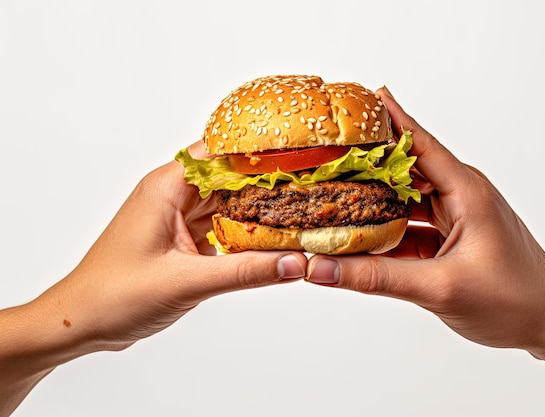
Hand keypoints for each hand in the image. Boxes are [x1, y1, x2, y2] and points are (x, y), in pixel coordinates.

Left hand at [0, 140, 306, 415]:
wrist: (81, 322)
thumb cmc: (113, 295)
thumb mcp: (186, 282)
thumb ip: (245, 272)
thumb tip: (292, 262)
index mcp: (166, 188)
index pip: (219, 151)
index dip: (259, 151)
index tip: (298, 156)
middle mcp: (172, 196)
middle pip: (229, 176)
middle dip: (266, 183)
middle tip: (308, 190)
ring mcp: (177, 218)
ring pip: (226, 203)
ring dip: (256, 210)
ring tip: (297, 213)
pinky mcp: (181, 240)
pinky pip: (220, 226)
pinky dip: (243, 233)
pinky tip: (268, 241)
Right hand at [307, 87, 544, 414]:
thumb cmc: (516, 302)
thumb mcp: (439, 288)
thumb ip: (377, 277)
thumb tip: (322, 269)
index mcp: (466, 191)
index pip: (419, 143)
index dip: (387, 120)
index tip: (358, 99)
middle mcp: (461, 196)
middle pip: (405, 171)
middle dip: (368, 165)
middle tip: (328, 158)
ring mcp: (457, 218)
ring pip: (405, 201)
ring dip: (374, 203)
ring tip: (334, 198)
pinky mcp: (452, 239)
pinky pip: (411, 228)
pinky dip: (386, 233)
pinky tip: (360, 240)